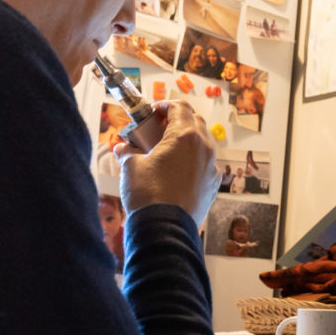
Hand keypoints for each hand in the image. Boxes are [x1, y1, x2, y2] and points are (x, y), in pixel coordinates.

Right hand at [115, 101, 219, 225]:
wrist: (165, 229)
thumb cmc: (147, 194)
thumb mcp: (131, 168)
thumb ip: (128, 153)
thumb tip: (122, 149)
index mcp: (185, 136)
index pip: (180, 107)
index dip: (166, 105)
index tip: (154, 111)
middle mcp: (204, 147)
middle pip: (195, 122)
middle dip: (178, 120)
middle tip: (159, 128)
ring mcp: (212, 167)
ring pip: (203, 143)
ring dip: (187, 141)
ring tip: (167, 150)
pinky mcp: (213, 184)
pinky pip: (205, 164)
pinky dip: (193, 161)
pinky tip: (177, 171)